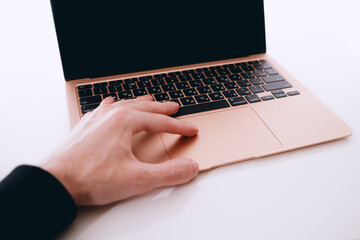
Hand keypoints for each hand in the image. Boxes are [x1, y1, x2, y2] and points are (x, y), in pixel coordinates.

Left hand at [41, 96, 198, 205]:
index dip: (179, 126)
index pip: (160, 122)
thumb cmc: (90, 178)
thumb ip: (168, 173)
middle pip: (143, 108)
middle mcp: (110, 115)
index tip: (191, 130)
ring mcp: (96, 119)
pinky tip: (110, 103)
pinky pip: (103, 109)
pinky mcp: (85, 127)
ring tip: (148, 99)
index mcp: (124, 122)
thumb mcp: (137, 179)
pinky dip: (113, 105)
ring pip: (123, 104)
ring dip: (139, 103)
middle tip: (174, 106)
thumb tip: (190, 167)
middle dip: (161, 108)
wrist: (55, 182)